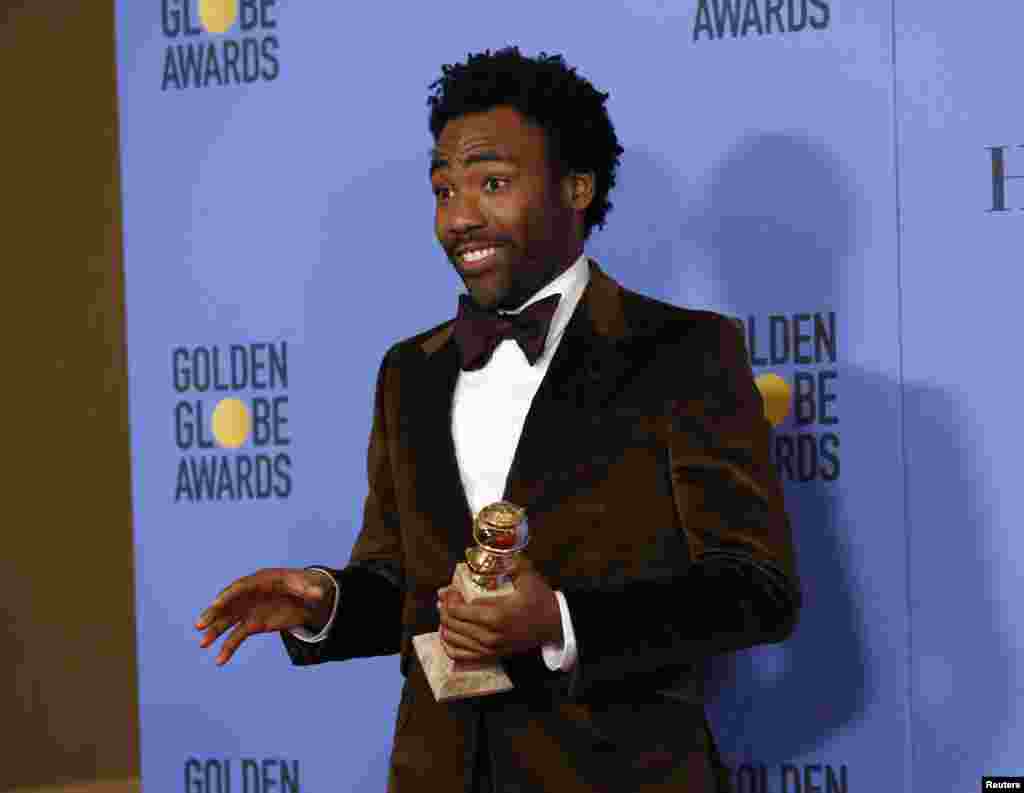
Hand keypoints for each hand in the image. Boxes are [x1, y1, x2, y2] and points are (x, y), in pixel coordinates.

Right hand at [195, 568, 334, 664]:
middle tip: (200, 625)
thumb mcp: (311, 587)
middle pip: (228, 603)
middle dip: (214, 613)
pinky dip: (228, 648)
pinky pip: (236, 636)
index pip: (241, 586)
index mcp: (262, 581)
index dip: (228, 595)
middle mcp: (250, 595)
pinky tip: (219, 661)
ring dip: (215, 632)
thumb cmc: (307, 587)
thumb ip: (312, 591)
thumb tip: (320, 595)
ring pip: (228, 621)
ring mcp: (249, 609)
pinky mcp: (252, 624)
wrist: (307, 599)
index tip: (216, 604)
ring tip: (203, 644)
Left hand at [437, 556, 561, 661]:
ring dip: (445, 625)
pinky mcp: (491, 656)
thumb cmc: (540, 600)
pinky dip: (450, 645)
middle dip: (444, 609)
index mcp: (496, 616)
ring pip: (453, 640)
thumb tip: (494, 551)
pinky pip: (461, 655)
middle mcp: (489, 636)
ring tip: (446, 612)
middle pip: (452, 624)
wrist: (555, 625)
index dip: (449, 598)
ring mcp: (489, 649)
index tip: (451, 588)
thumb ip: (513, 563)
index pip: (458, 610)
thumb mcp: (529, 578)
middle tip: (445, 597)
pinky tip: (449, 633)